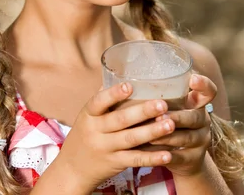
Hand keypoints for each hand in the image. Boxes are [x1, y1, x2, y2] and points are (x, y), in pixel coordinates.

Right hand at [54, 83, 175, 189]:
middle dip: (143, 112)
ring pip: (131, 139)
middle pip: (120, 120)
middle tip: (163, 104)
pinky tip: (168, 155)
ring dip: (152, 132)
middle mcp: (96, 131)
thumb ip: (104, 98)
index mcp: (89, 115)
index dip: (114, 93)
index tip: (130, 85)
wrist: (72, 170)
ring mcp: (106, 148)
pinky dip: (152, 158)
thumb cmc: (85, 135)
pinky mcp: (116, 163)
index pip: (99, 102)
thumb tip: (120, 73)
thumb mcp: (87, 116)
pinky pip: (135, 160)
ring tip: (171, 125)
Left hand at [151, 74, 216, 176]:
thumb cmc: (168, 122)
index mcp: (197, 103)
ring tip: (151, 136)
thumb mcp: (169, 108)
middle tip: (159, 117)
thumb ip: (158, 97)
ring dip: (169, 137)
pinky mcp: (195, 159)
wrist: (182, 157)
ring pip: (188, 138)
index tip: (192, 79)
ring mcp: (201, 140)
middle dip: (177, 117)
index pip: (208, 91)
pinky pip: (181, 157)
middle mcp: (203, 120)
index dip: (203, 84)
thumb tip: (127, 83)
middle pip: (196, 117)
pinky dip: (167, 156)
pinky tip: (154, 155)